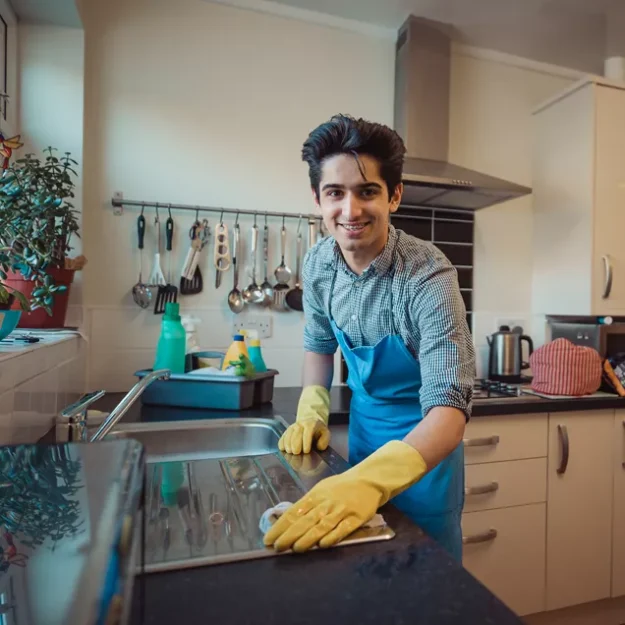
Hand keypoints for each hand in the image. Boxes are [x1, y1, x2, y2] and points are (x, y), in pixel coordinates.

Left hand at [264, 440, 427, 551]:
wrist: (368, 480)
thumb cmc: (342, 486)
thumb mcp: (322, 490)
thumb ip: (307, 504)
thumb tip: (287, 518)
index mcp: (315, 495)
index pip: (293, 512)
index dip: (280, 526)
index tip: (268, 538)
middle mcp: (326, 503)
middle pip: (305, 520)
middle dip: (288, 534)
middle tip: (276, 547)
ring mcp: (341, 510)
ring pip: (321, 526)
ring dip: (307, 538)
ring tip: (295, 548)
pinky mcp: (356, 518)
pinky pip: (342, 529)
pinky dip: (332, 537)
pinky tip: (322, 545)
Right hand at [278, 418, 329, 454]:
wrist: (310, 421)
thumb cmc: (318, 430)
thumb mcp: (325, 433)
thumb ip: (324, 440)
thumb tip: (319, 447)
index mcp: (311, 424)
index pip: (307, 432)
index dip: (306, 442)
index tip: (306, 451)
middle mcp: (300, 424)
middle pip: (296, 434)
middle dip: (295, 444)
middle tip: (296, 453)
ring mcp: (292, 427)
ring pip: (288, 435)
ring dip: (288, 445)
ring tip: (290, 452)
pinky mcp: (287, 431)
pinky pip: (282, 437)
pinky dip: (282, 444)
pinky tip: (284, 449)